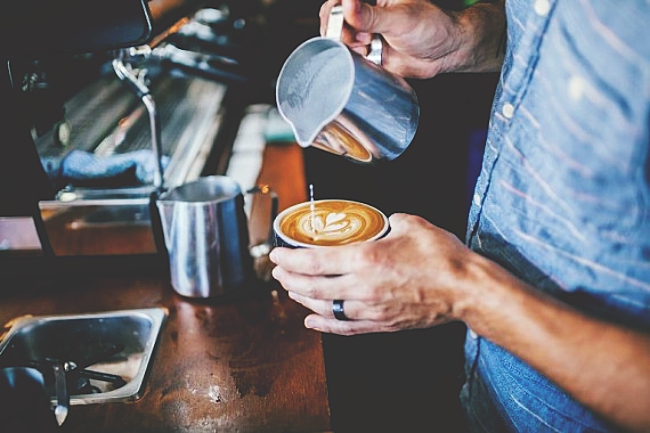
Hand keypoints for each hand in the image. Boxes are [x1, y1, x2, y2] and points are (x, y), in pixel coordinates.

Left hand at [269, 213, 473, 334]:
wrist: (464, 290)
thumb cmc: (441, 256)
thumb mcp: (410, 224)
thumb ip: (386, 222)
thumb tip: (379, 222)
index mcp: (365, 258)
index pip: (314, 261)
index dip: (290, 259)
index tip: (277, 255)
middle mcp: (361, 287)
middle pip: (312, 286)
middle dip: (289, 278)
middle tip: (279, 271)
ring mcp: (369, 309)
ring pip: (324, 307)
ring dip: (302, 298)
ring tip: (292, 289)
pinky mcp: (380, 324)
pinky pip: (344, 327)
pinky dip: (324, 324)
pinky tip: (311, 319)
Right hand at [319, 0, 505, 78]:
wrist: (446, 53)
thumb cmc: (431, 27)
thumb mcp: (400, 19)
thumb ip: (371, 16)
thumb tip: (347, 4)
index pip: (340, 0)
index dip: (335, 9)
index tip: (339, 19)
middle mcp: (367, 13)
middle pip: (335, 20)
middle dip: (340, 31)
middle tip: (359, 38)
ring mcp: (367, 33)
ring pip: (340, 40)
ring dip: (348, 46)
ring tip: (367, 46)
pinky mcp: (370, 53)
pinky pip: (351, 57)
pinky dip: (354, 59)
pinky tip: (368, 56)